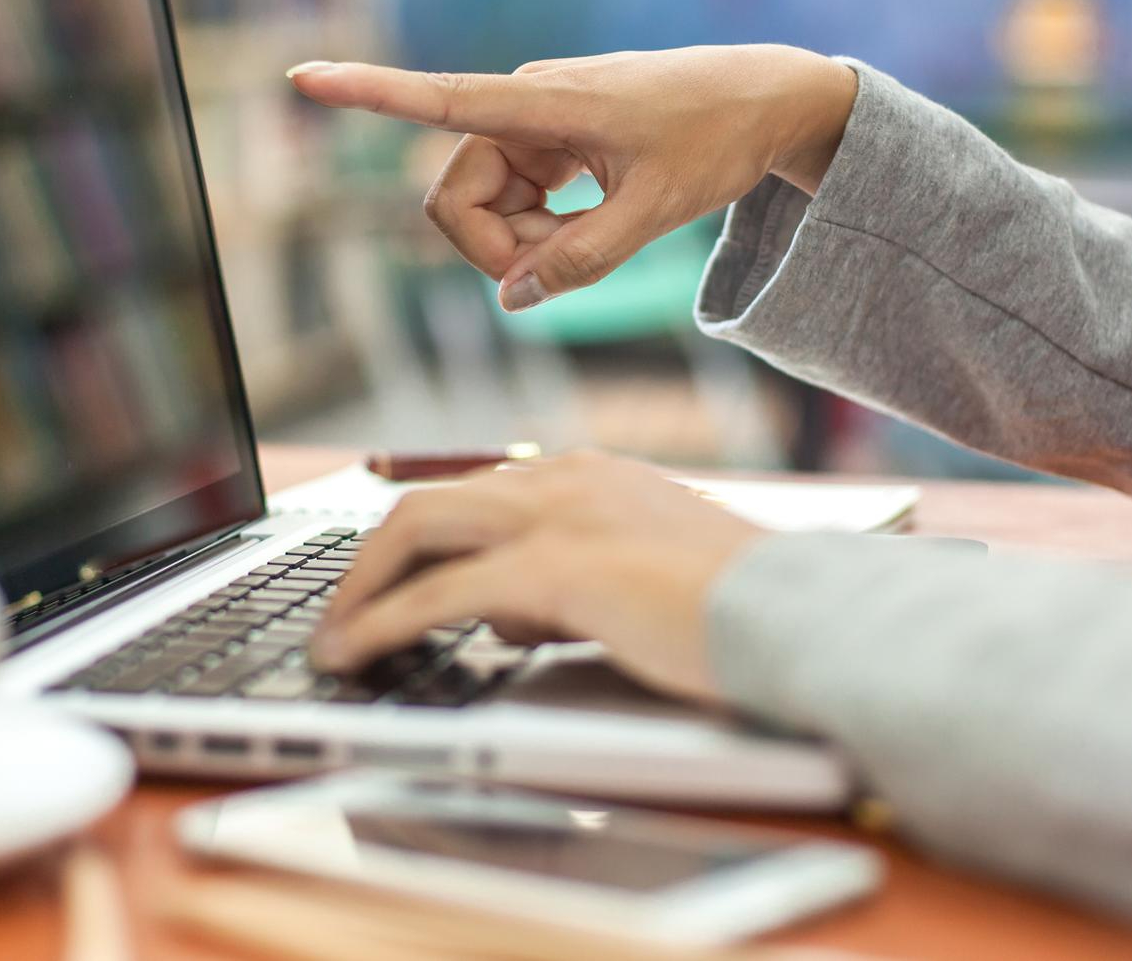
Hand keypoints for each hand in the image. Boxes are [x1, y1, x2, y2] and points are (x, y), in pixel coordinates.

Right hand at [288, 46, 854, 310]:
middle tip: (572, 263)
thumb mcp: (656, 212)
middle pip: (457, 200)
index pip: (440, 98)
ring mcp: (532, 125)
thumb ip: (582, 260)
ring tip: (601, 234)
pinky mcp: (546, 141)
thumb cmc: (715, 139)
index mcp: (545, 103)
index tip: (302, 76)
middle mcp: (523, 105)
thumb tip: (512, 299)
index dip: (367, 93)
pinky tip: (595, 221)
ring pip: (483, 209)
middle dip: (499, 250)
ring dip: (526, 244)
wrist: (764, 100)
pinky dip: (542, 231)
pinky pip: (512, 202)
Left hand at [309, 453, 764, 702]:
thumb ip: (572, 582)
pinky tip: (352, 654)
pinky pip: (439, 595)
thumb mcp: (642, 581)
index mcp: (591, 477)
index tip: (382, 586)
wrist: (801, 617)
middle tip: (339, 616)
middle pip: (426, 503)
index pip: (474, 495)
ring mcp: (559, 516)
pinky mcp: (557, 568)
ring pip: (415, 530)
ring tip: (330, 642)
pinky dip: (382, 623)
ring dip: (358, 589)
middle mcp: (566, 480)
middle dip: (366, 563)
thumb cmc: (740, 613)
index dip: (416, 544)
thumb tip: (506, 614)